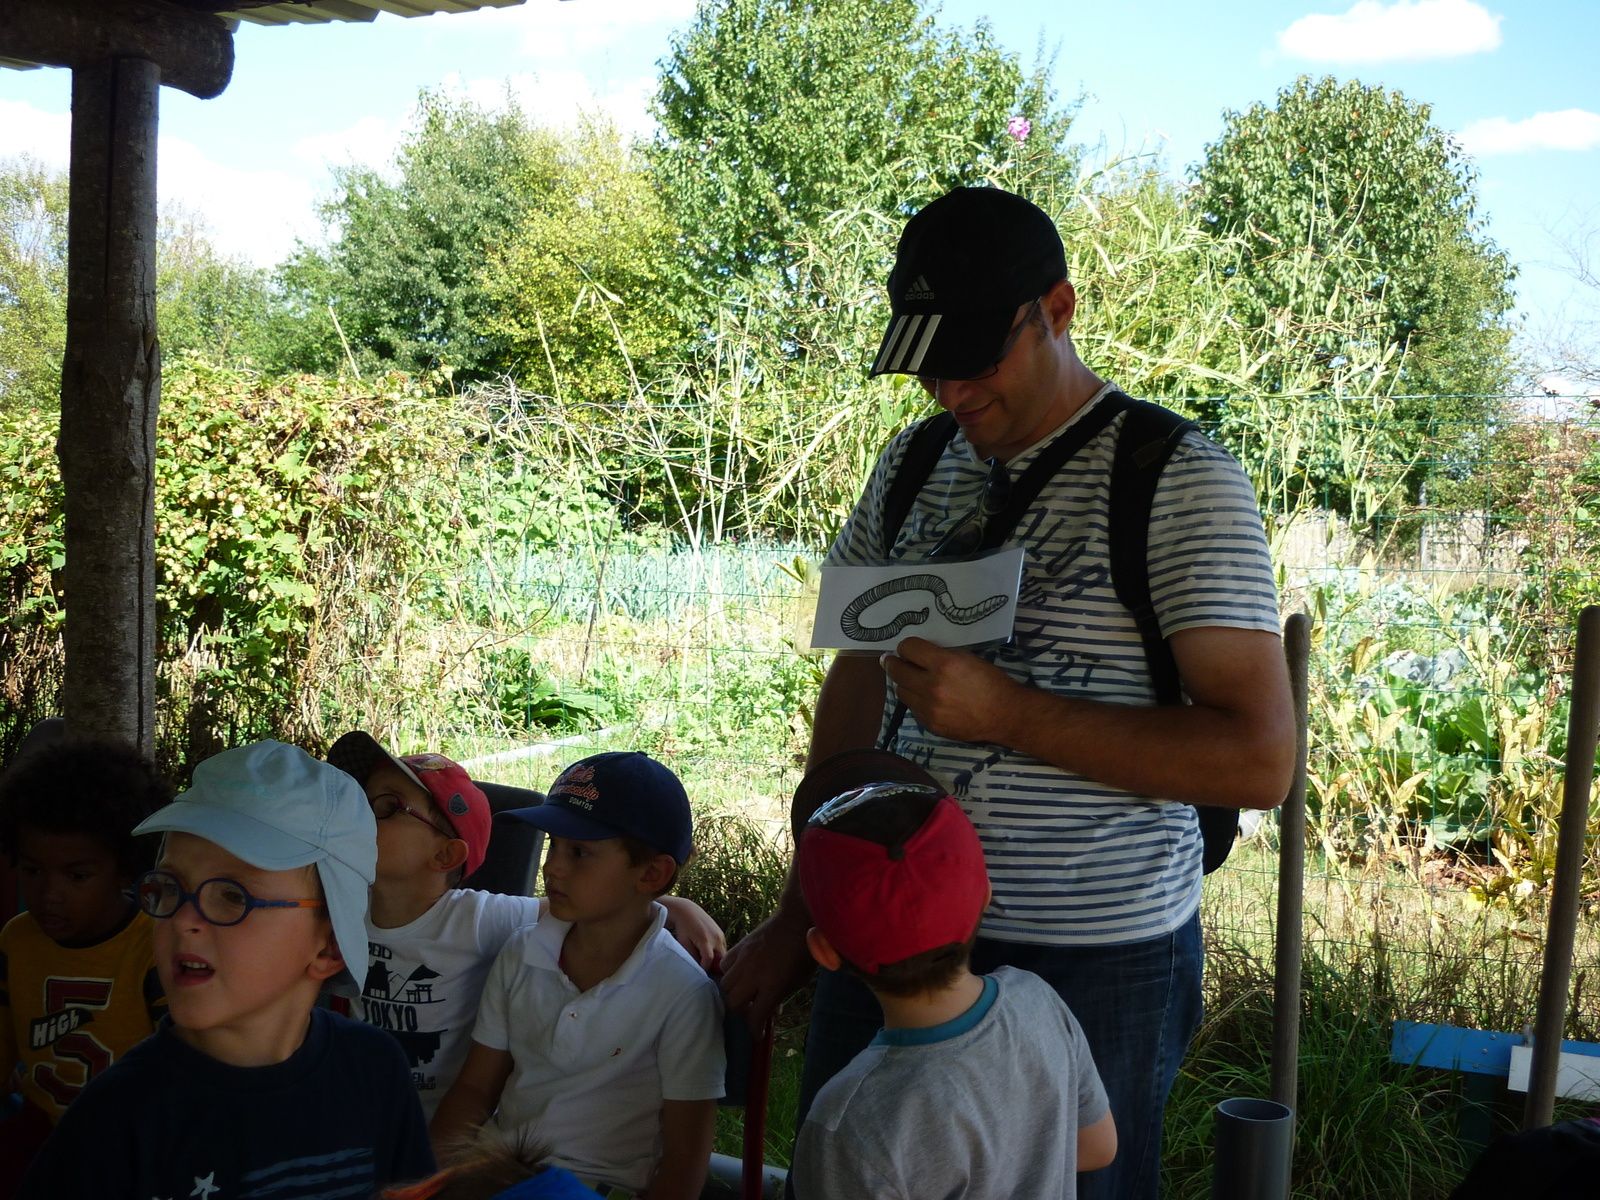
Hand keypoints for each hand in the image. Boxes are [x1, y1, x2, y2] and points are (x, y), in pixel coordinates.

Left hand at [661, 896, 726, 968]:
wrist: (687, 911)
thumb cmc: (683, 928)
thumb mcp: (684, 943)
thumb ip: (692, 956)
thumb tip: (698, 968)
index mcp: (705, 940)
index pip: (709, 961)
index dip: (704, 968)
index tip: (699, 972)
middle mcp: (716, 937)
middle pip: (720, 959)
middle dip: (714, 966)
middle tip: (706, 970)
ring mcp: (720, 935)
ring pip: (723, 954)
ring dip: (717, 960)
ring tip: (706, 962)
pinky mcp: (721, 933)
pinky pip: (723, 948)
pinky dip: (718, 953)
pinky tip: (709, 954)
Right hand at [718, 909, 813, 1029]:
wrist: (796, 921)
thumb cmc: (803, 953)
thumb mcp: (798, 981)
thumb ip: (781, 997)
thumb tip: (771, 1011)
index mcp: (772, 986)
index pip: (755, 1016)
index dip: (754, 1030)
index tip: (756, 1035)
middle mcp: (754, 975)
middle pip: (734, 1003)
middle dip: (741, 1012)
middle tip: (750, 1012)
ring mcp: (744, 959)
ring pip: (725, 985)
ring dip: (733, 994)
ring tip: (743, 993)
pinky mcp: (739, 947)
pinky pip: (725, 966)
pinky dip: (729, 974)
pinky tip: (739, 974)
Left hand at [880, 636, 1020, 743]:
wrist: (1004, 714)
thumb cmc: (990, 681)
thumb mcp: (966, 658)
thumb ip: (940, 655)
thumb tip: (917, 654)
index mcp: (944, 664)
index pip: (908, 648)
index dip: (905, 647)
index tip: (905, 649)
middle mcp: (932, 686)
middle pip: (897, 670)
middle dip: (893, 663)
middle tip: (890, 660)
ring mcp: (929, 708)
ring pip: (901, 691)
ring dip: (904, 683)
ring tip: (912, 680)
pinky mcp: (930, 724)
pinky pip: (913, 708)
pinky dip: (916, 701)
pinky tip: (928, 698)